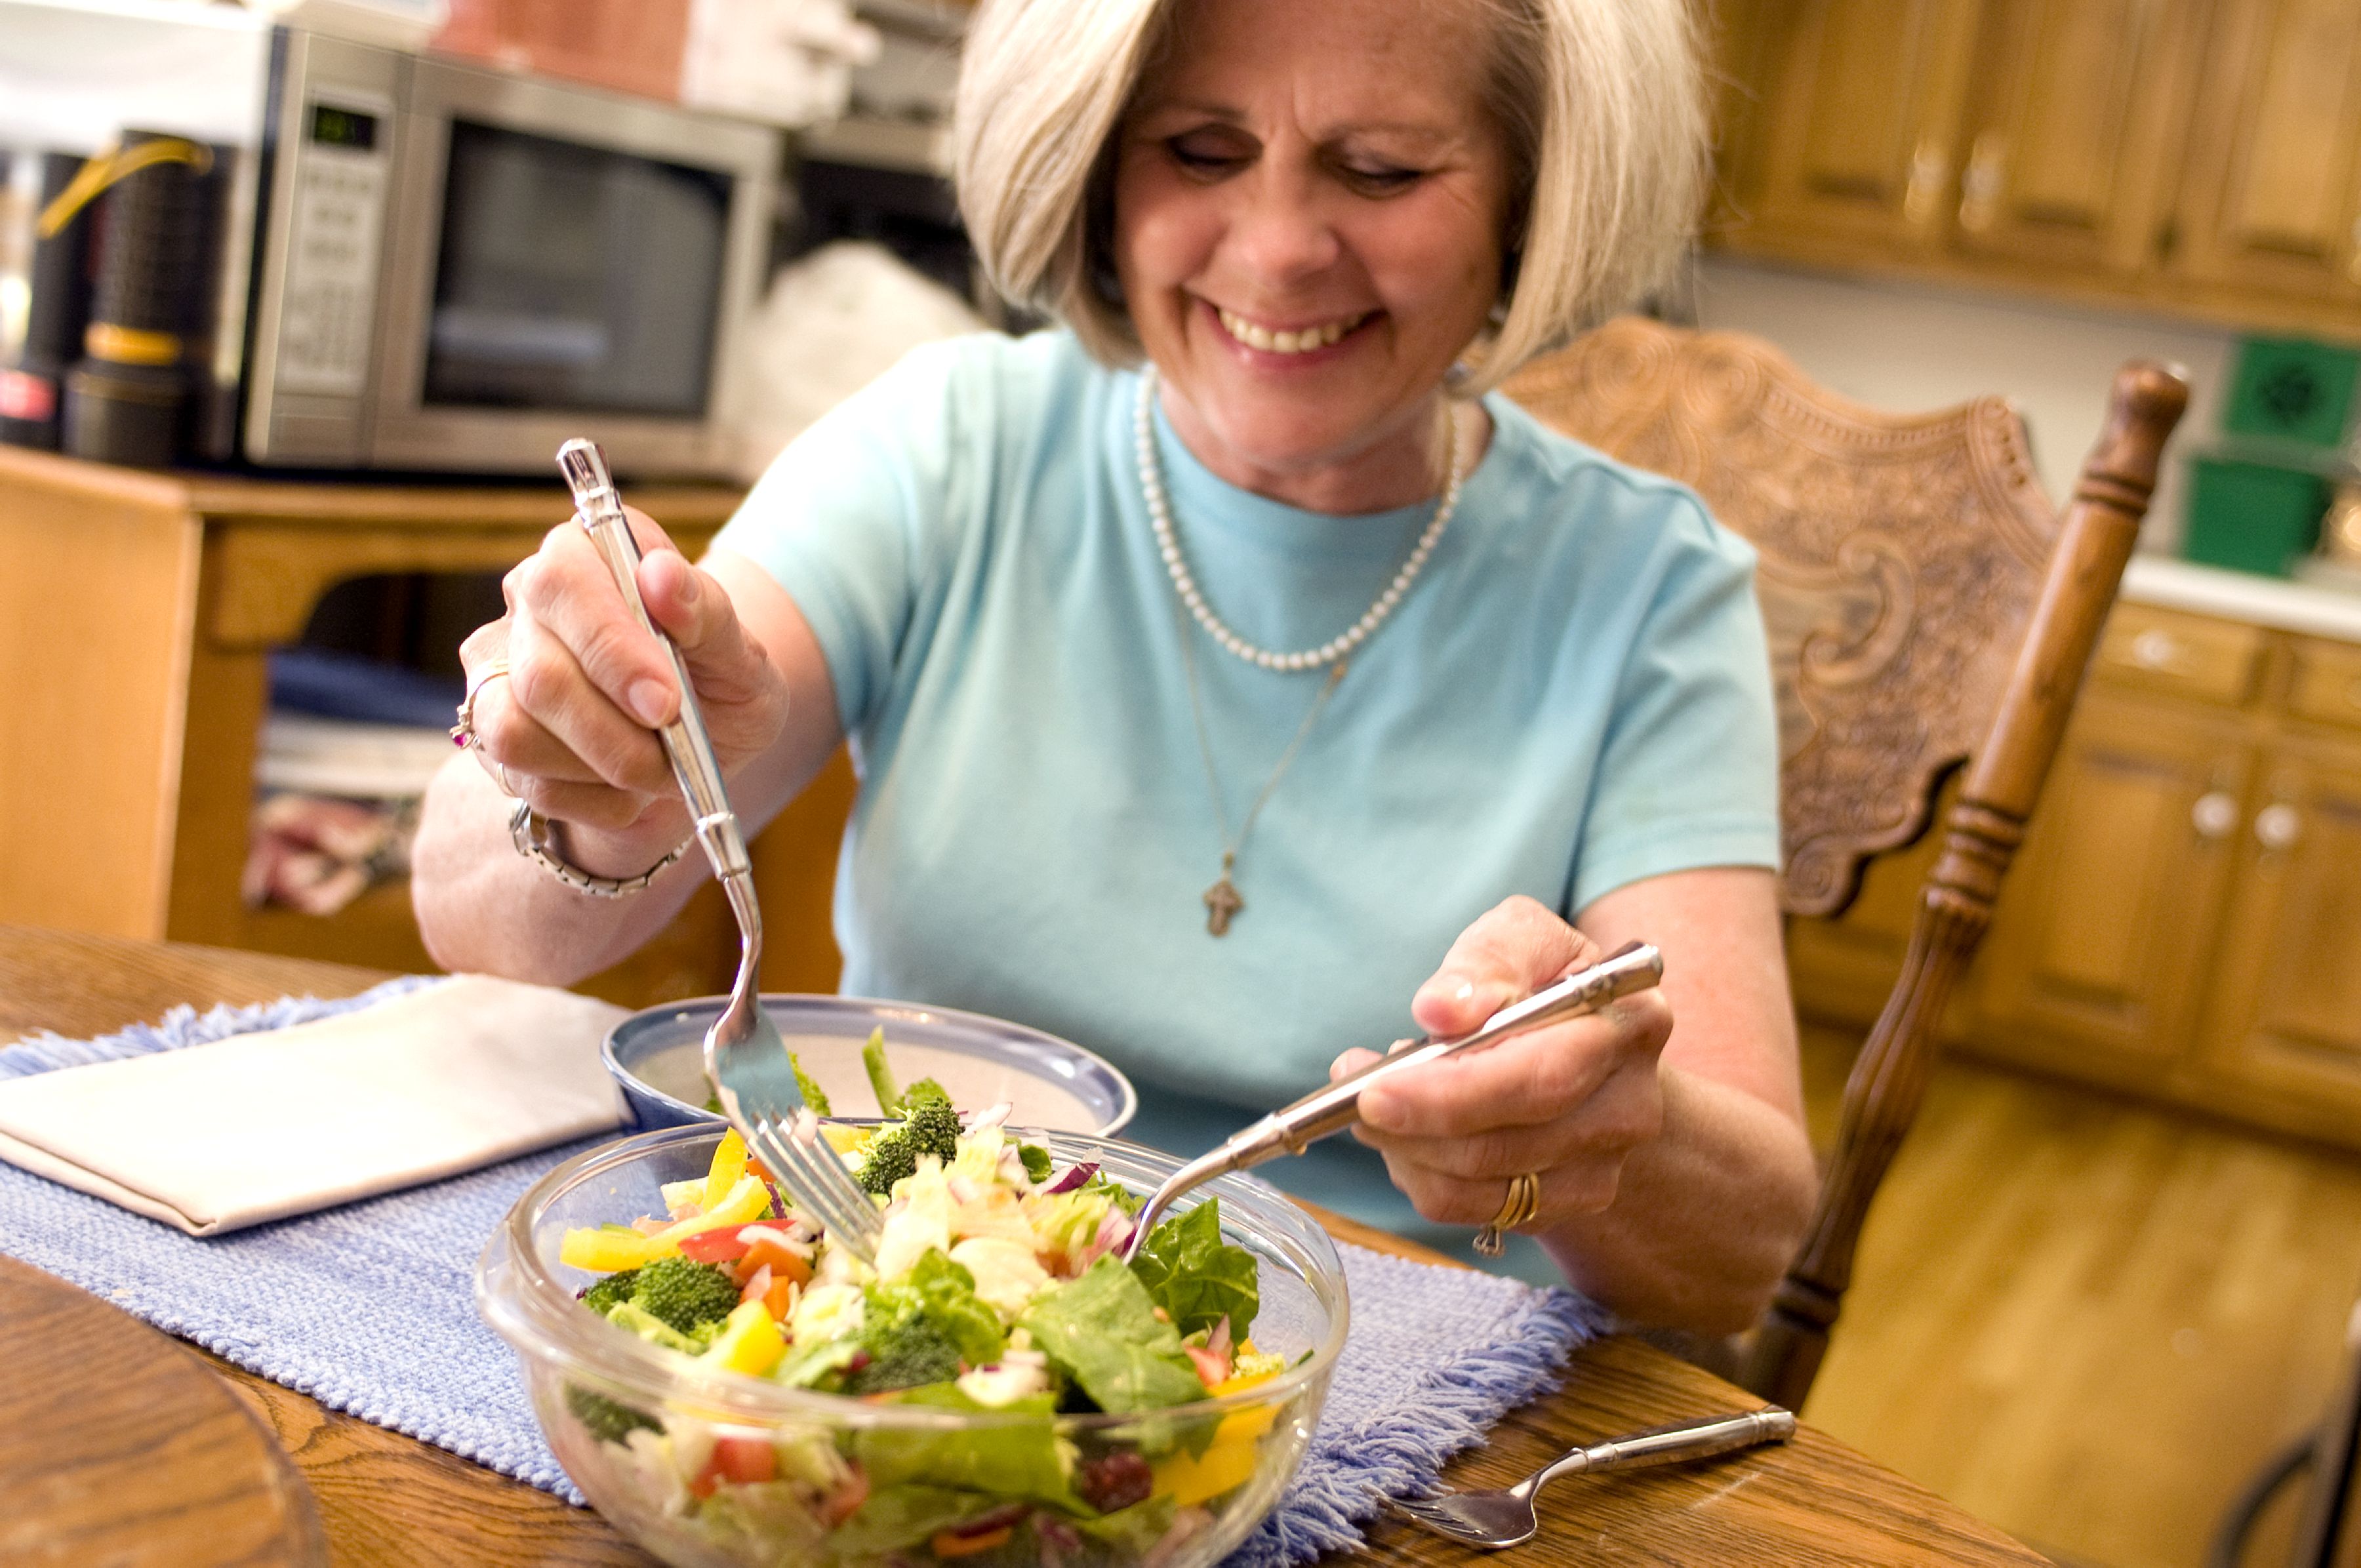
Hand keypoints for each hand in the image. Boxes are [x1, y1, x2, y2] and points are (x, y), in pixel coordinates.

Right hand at [458, 507, 788, 855]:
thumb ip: (707, 614)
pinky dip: (590, 799)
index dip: (610, 649)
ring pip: (515, 734)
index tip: (665, 703)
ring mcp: (497, 668)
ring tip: (656, 769)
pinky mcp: (488, 730)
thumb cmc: (720, 689)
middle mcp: (529, 601)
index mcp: (589, 555)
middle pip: (540, 676)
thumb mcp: (741, 656)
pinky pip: (523, 780)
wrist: (697, 750)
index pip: (564, 584)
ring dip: (601, 768)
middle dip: (616, 734)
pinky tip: (627, 788)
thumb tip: (662, 577)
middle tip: (672, 755)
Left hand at [1333, 895, 1672, 1237]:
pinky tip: (1407, 1135)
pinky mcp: (1570, 1203)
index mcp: (1630, 1025)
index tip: (1377, 1087)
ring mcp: (1604, 1165)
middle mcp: (1629, 1105)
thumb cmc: (1545, 982)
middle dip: (1417, 1126)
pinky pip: (1475, 1209)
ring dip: (1409, 1150)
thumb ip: (1487, 961)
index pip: (1539, 1076)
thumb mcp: (1523, 938)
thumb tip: (1441, 1010)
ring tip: (1377, 1104)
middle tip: (1356, 1099)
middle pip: (1509, 1142)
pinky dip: (1423, 1176)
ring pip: (1483, 1184)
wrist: (1594, 1048)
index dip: (1454, 1092)